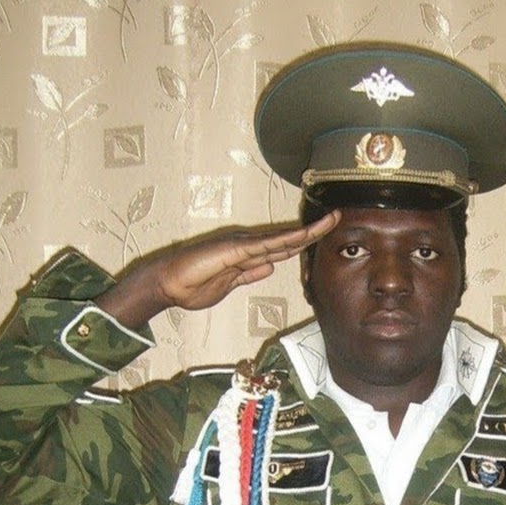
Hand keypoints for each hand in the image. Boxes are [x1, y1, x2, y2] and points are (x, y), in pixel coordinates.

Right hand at [97, 212, 339, 328]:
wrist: (168, 285)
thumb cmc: (194, 286)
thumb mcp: (231, 284)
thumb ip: (250, 274)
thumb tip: (270, 268)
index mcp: (249, 256)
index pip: (284, 248)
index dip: (305, 241)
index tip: (324, 235)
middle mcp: (248, 246)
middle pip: (288, 239)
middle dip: (313, 230)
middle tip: (337, 218)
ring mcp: (241, 246)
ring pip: (281, 238)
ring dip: (306, 231)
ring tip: (329, 221)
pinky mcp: (233, 250)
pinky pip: (264, 245)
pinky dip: (284, 240)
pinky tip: (301, 236)